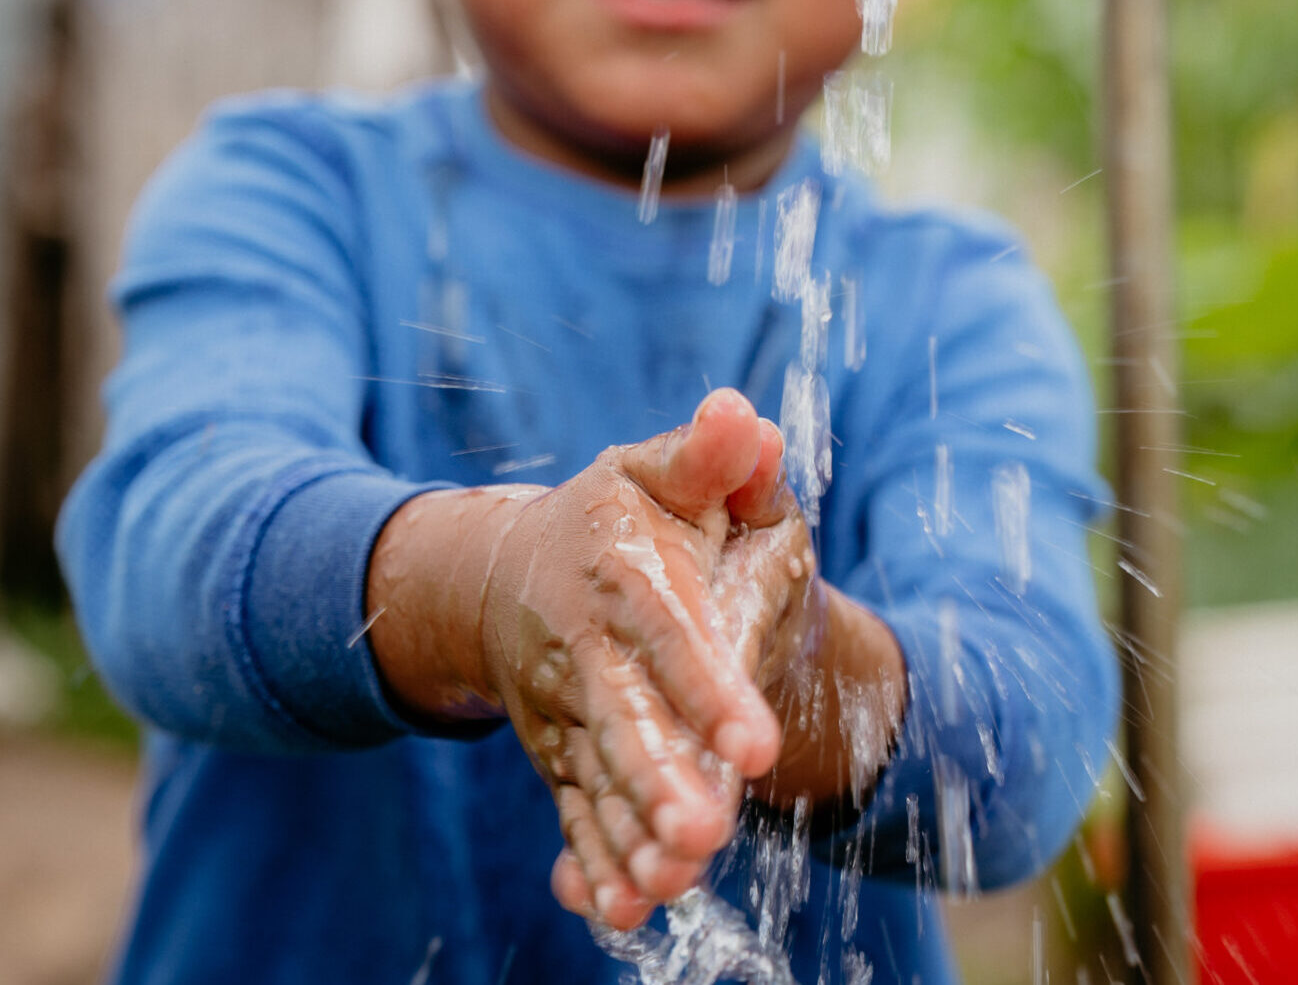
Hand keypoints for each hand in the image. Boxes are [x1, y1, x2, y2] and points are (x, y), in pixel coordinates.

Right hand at [367, 389, 786, 929]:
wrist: (514, 574)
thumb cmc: (617, 516)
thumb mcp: (659, 471)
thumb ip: (708, 456)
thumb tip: (743, 419)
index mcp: (624, 576)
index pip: (667, 633)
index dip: (705, 686)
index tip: (752, 739)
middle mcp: (587, 653)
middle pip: (622, 722)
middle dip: (659, 779)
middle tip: (703, 833)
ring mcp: (569, 714)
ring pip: (599, 782)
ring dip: (630, 836)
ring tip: (668, 888)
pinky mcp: (562, 758)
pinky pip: (575, 813)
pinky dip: (592, 861)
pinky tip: (617, 910)